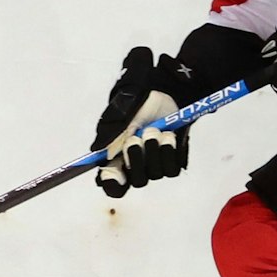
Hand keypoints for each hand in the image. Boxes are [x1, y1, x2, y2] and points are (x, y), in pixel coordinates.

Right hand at [93, 47, 194, 197]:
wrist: (161, 93)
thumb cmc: (136, 105)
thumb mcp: (122, 117)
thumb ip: (113, 136)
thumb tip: (103, 154)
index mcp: (117, 158)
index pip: (112, 183)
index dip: (113, 183)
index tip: (113, 172)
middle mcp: (136, 166)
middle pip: (137, 180)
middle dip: (137, 158)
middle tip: (137, 137)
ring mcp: (155, 165)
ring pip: (156, 174)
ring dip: (155, 150)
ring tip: (155, 129)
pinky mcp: (173, 160)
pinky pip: (172, 169)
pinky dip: (170, 151)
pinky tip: (168, 134)